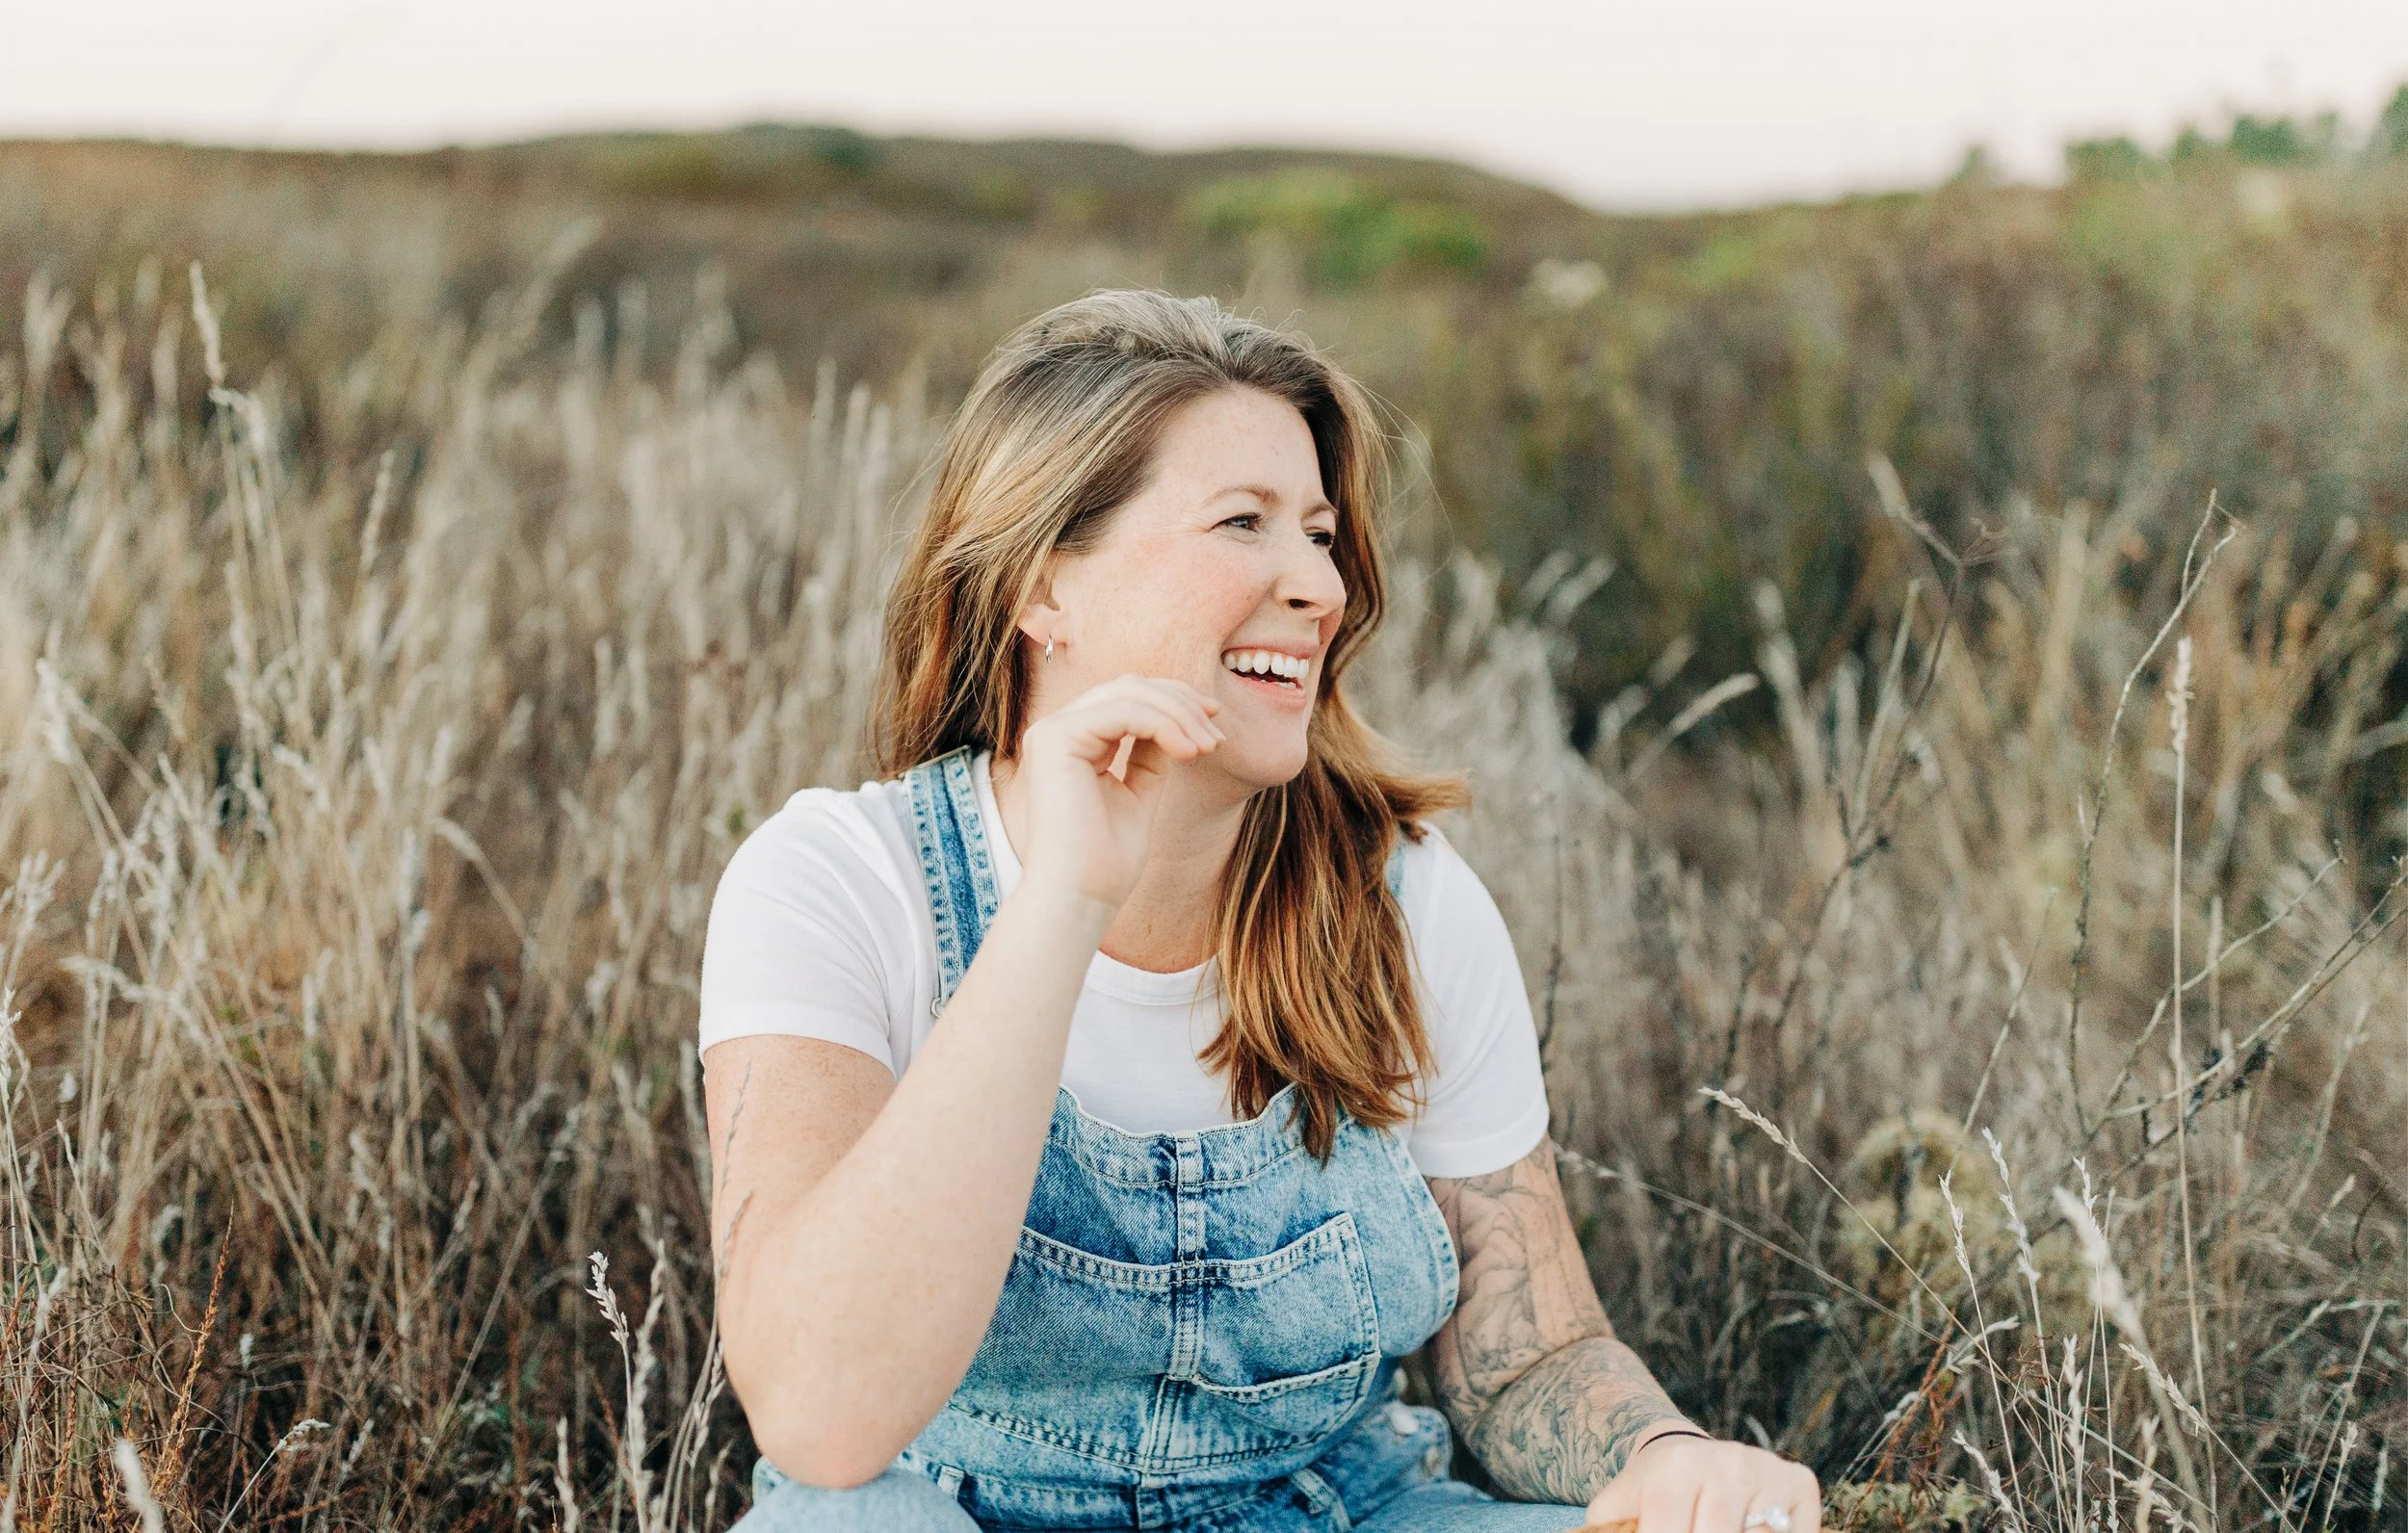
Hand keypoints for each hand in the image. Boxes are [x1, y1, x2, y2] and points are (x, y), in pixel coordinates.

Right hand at [1010, 673, 1223, 909]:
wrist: (1079, 898)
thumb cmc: (1105, 862)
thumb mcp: (1138, 795)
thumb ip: (1148, 756)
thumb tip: (1177, 724)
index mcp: (1073, 744)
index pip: (1127, 699)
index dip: (1174, 703)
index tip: (1213, 728)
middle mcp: (1057, 731)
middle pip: (1130, 687)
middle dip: (1182, 704)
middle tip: (1215, 737)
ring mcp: (1052, 732)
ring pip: (1130, 692)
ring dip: (1179, 715)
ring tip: (1207, 749)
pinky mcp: (1056, 739)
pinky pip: (1124, 711)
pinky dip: (1164, 725)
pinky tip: (1188, 753)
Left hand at [1580, 1431, 1820, 1532]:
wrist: (1686, 1455)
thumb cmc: (1650, 1493)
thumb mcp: (1617, 1507)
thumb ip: (1611, 1529)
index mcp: (1675, 1467)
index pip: (1668, 1530)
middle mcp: (1726, 1461)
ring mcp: (1767, 1470)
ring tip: (1708, 1526)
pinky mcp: (1799, 1483)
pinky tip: (1747, 1529)